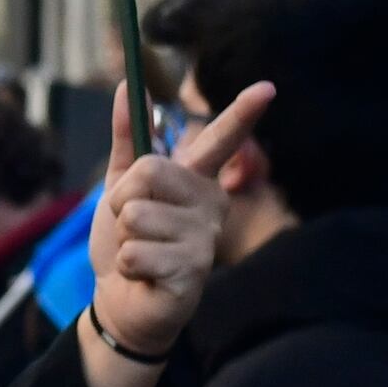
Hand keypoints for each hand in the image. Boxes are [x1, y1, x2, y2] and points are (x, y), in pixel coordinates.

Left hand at [83, 79, 273, 372]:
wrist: (121, 300)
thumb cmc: (127, 239)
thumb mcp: (120, 185)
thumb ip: (127, 140)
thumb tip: (126, 86)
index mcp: (195, 180)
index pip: (221, 140)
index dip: (243, 113)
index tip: (268, 87)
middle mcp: (210, 204)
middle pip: (150, 171)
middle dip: (122, 199)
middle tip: (131, 225)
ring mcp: (205, 239)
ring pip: (138, 214)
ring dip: (124, 236)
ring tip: (140, 251)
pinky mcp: (194, 271)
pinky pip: (136, 251)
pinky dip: (127, 264)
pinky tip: (145, 275)